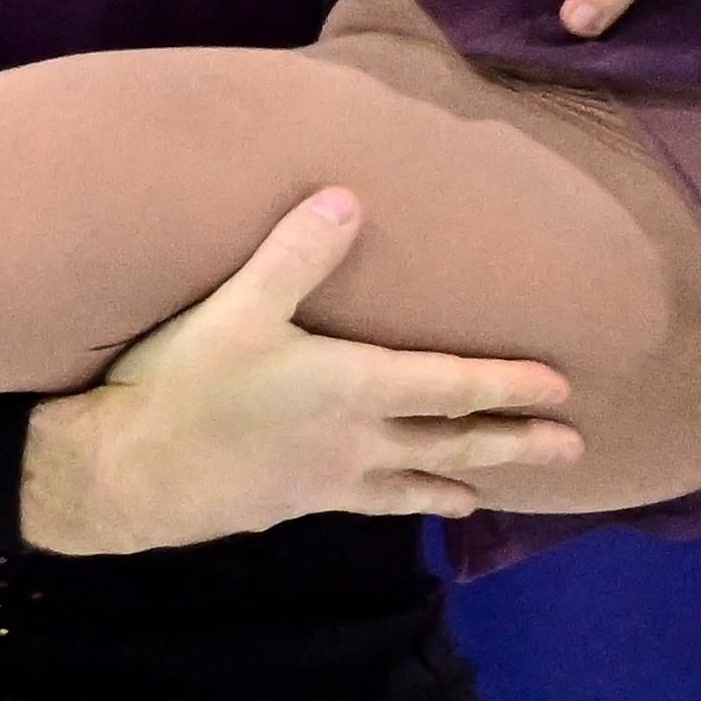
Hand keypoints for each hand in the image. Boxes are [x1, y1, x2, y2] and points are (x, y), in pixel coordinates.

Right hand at [21, 191, 581, 546]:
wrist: (127, 479)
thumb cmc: (183, 388)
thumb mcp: (236, 309)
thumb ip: (294, 252)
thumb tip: (348, 195)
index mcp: (352, 388)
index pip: (451, 386)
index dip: (508, 384)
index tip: (561, 387)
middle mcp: (356, 440)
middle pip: (453, 441)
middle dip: (514, 441)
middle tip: (573, 449)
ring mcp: (330, 479)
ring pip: (419, 480)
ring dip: (468, 477)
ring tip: (501, 488)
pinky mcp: (299, 503)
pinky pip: (375, 503)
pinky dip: (410, 502)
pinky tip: (417, 506)